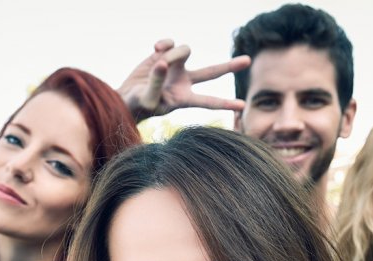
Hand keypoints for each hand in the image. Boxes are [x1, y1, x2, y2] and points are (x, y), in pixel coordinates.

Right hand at [117, 39, 250, 120]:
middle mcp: (185, 81)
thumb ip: (157, 82)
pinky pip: (171, 43)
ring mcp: (177, 67)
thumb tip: (164, 63)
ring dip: (171, 55)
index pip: (208, 101)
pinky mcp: (165, 55)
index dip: (225, 103)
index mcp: (184, 98)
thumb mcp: (147, 99)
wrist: (125, 96)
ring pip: (185, 51)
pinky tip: (155, 48)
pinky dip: (164, 44)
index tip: (242, 105)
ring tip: (157, 62)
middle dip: (229, 66)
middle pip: (212, 73)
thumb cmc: (136, 105)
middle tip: (248, 60)